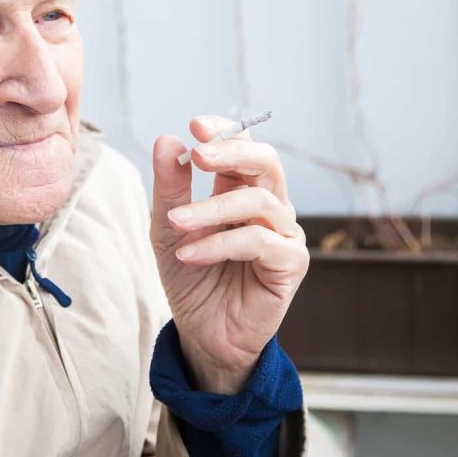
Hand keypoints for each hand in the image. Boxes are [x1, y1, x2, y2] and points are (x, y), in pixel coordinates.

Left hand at [149, 116, 308, 394]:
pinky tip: (190, 254)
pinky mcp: (290, 264)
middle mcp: (269, 206)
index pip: (244, 147)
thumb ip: (170, 187)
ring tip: (176, 223)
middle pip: (266, 162)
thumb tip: (167, 139)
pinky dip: (221, 244)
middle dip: (231, 152)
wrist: (202, 332)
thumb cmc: (191, 277)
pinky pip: (259, 241)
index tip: (195, 124)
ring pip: (258, 201)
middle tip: (197, 153)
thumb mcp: (168, 228)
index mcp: (241, 191)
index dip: (225, 131)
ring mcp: (284, 234)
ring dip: (211, 209)